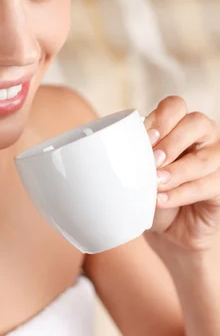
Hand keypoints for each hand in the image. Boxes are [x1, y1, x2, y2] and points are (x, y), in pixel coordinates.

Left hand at [143, 96, 219, 254]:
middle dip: (172, 142)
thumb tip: (126, 151)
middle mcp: (202, 136)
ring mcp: (216, 159)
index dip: (162, 118)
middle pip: (197, 122)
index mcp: (178, 124)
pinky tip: (161, 200)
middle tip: (153, 160)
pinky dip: (182, 193)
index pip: (175, 106)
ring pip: (206, 157)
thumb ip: (136, 155)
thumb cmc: (151, 191)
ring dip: (177, 170)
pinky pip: (209, 185)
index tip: (146, 137)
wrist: (166, 229)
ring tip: (156, 183)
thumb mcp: (138, 169)